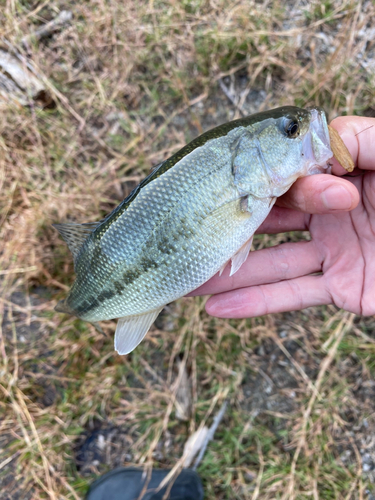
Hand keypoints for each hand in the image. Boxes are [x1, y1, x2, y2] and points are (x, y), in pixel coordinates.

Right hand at [191, 116, 374, 316]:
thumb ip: (361, 140)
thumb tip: (316, 136)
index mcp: (344, 174)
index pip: (290, 175)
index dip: (272, 183)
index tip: (262, 193)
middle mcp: (331, 212)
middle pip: (268, 219)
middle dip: (227, 227)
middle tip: (185, 232)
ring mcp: (334, 251)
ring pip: (271, 262)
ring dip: (228, 271)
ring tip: (186, 276)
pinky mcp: (342, 289)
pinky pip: (292, 296)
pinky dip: (254, 304)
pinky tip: (216, 308)